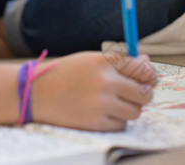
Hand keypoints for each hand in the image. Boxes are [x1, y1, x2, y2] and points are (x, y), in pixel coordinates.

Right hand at [31, 51, 156, 130]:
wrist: (34, 93)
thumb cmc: (64, 74)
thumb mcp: (89, 60)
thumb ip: (118, 62)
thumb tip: (147, 62)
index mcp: (103, 62)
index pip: (142, 68)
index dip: (150, 74)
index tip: (148, 78)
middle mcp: (105, 82)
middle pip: (144, 93)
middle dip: (143, 93)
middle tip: (135, 93)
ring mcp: (101, 104)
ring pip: (135, 111)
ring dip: (129, 108)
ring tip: (113, 102)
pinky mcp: (96, 123)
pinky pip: (121, 124)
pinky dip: (116, 120)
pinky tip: (102, 112)